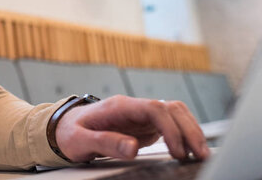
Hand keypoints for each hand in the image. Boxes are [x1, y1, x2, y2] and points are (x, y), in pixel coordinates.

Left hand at [56, 95, 209, 161]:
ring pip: (174, 114)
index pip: (154, 108)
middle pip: (170, 108)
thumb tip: (132, 148)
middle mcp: (133, 107)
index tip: (178, 151)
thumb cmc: (69, 133)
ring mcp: (139, 115)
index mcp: (119, 106)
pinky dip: (183, 135)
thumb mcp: (80, 141)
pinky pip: (170, 125)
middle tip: (200, 155)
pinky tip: (190, 150)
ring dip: (190, 130)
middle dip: (189, 129)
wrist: (62, 128)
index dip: (171, 128)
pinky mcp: (143, 126)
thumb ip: (105, 142)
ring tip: (200, 154)